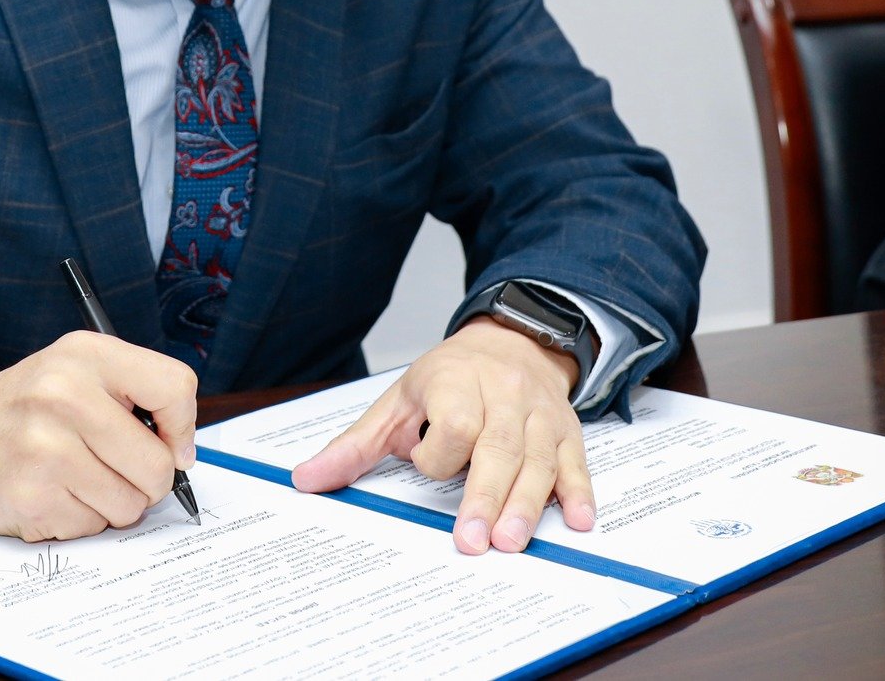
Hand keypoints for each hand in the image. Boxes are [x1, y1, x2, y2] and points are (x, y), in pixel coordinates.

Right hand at [0, 331, 196, 541]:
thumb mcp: (78, 370)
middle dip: (148, 481)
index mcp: (87, 355)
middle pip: (157, 465)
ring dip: (113, 503)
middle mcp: (65, 396)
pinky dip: (79, 519)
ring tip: (78, 478)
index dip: (183, 427)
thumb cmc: (25, 406)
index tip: (171, 445)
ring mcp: (47, 449)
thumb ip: (136, 394)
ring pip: (130, 504)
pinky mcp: (32, 497)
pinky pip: (92, 527)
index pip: (175, 388)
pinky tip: (52, 492)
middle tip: (119, 470)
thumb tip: (183, 453)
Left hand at [291, 317, 593, 552]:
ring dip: (528, 504)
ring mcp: (540, 413)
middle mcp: (504, 394)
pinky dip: (578, 492)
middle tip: (476, 542)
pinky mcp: (567, 431)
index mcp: (457, 382)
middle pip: (499, 447)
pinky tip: (578, 521)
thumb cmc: (449, 378)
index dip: (439, 454)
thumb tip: (306, 478)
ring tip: (513, 542)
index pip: (455, 423)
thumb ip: (356, 444)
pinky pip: (575, 462)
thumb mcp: (397, 401)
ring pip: (538, 460)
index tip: (424, 463)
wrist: (511, 341)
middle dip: (486, 496)